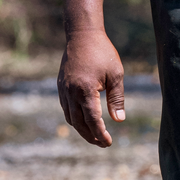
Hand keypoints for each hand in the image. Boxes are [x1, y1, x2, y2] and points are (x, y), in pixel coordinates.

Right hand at [58, 28, 125, 146]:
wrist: (82, 35)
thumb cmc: (102, 52)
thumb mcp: (115, 75)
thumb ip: (116, 98)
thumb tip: (119, 120)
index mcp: (85, 90)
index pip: (92, 120)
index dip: (100, 134)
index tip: (109, 143)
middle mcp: (71, 92)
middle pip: (79, 123)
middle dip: (90, 136)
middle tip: (102, 144)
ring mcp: (63, 90)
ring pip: (70, 118)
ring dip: (81, 130)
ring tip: (94, 135)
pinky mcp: (60, 86)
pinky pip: (66, 108)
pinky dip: (74, 118)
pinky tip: (84, 121)